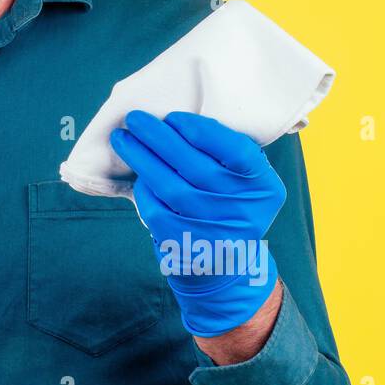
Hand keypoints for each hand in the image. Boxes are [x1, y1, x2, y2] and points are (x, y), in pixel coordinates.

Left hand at [109, 110, 284, 337]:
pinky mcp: (182, 242)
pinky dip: (143, 187)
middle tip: (135, 118)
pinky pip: (155, 207)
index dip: (202, 130)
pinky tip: (136, 173)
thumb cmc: (229, 207)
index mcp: (262, 186)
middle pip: (195, 165)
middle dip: (159, 136)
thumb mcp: (248, 184)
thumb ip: (228, 155)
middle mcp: (240, 208)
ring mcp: (210, 228)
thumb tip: (180, 119)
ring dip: (141, 157)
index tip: (174, 117)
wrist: (224, 267)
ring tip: (122, 138)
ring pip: (169, 184)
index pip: (236, 151)